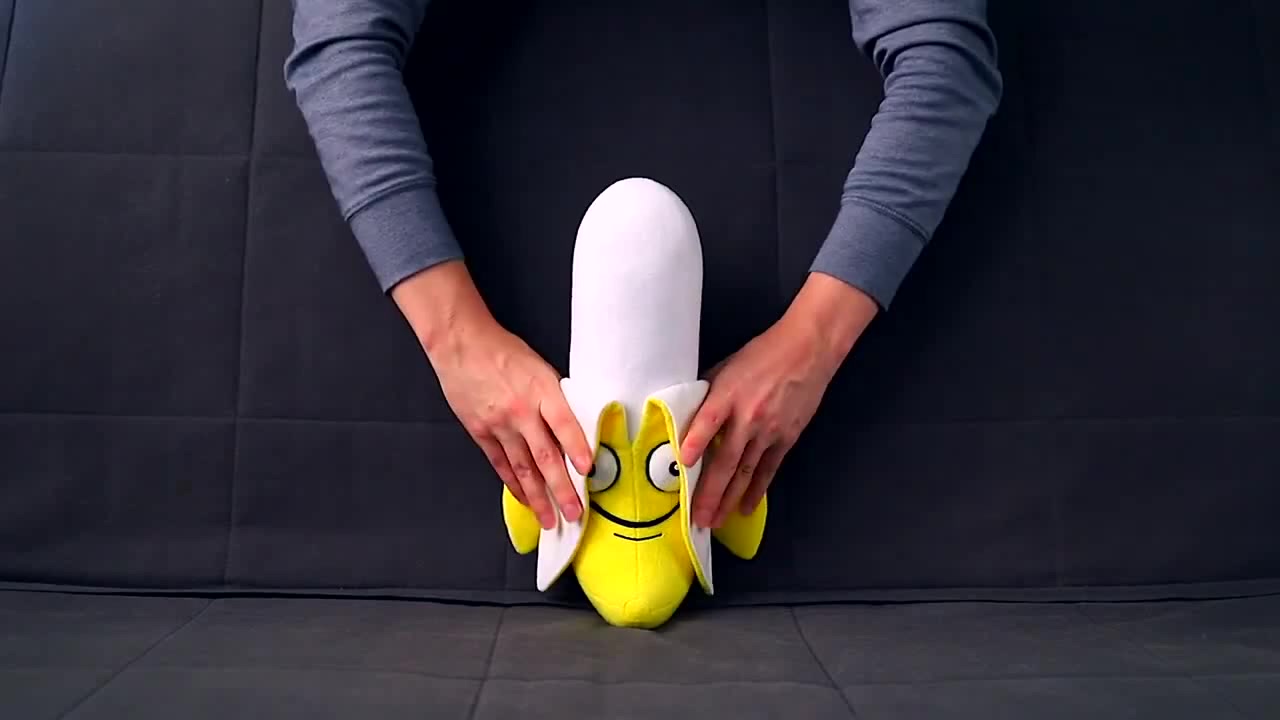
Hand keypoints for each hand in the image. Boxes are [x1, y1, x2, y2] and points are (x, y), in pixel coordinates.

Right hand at [392, 261, 593, 529]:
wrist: (462, 345)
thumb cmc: (504, 352)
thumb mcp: (540, 368)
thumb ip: (556, 398)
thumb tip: (574, 429)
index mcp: (542, 390)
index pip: (564, 424)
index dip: (578, 449)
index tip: (589, 471)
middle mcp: (522, 411)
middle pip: (545, 456)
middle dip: (562, 488)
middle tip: (575, 513)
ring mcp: (499, 424)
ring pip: (523, 468)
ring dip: (538, 497)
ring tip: (550, 519)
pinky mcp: (480, 431)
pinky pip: (501, 464)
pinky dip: (514, 484)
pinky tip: (525, 499)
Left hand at [680, 273, 877, 527]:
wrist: (807, 351)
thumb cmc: (762, 355)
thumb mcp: (726, 367)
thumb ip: (707, 393)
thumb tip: (686, 416)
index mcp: (728, 395)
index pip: (708, 423)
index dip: (695, 443)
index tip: (682, 465)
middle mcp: (747, 417)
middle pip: (726, 461)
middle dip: (710, 493)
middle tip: (697, 519)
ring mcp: (769, 431)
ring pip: (745, 473)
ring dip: (729, 500)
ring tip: (715, 522)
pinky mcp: (786, 438)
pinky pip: (768, 470)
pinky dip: (756, 491)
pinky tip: (745, 508)